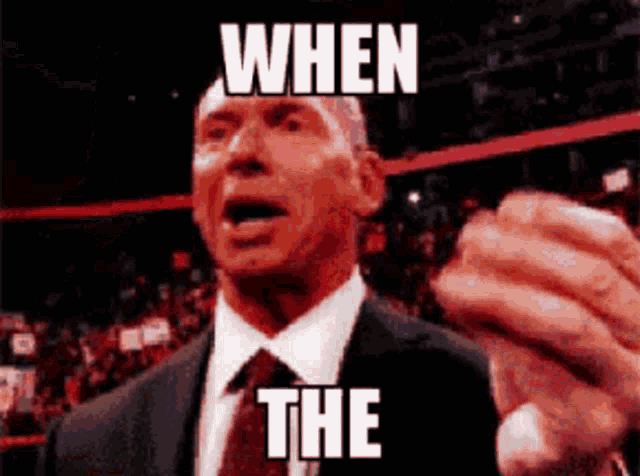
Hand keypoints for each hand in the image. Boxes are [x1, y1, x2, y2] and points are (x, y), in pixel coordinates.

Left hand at [432, 192, 639, 475]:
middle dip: (522, 250)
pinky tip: (459, 313)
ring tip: (450, 278)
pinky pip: (539, 369)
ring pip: (567, 323)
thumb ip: (536, 270)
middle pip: (591, 279)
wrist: (561, 444)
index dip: (559, 217)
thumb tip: (490, 224)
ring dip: (499, 291)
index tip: (509, 206)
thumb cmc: (556, 364)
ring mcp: (633, 391)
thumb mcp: (553, 308)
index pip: (615, 242)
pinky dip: (492, 334)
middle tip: (469, 237)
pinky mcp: (593, 428)